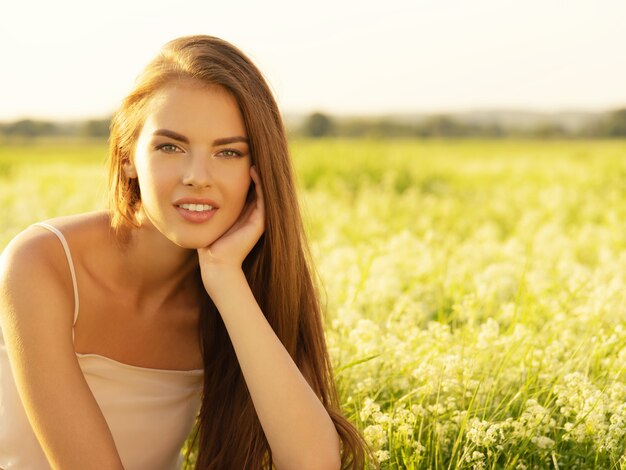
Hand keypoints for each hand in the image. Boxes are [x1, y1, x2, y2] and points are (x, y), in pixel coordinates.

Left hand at [197, 166, 264, 286]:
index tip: (239, 154)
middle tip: (252, 149)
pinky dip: (260, 183)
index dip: (245, 170)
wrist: (215, 261)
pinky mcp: (261, 222)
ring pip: (264, 189)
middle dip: (254, 168)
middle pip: (258, 185)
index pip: (249, 186)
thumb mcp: (211, 214)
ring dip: (260, 173)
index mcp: (245, 211)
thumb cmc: (209, 240)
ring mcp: (260, 218)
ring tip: (255, 155)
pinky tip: (253, 169)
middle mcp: (255, 213)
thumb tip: (202, 183)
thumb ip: (212, 201)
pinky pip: (263, 197)